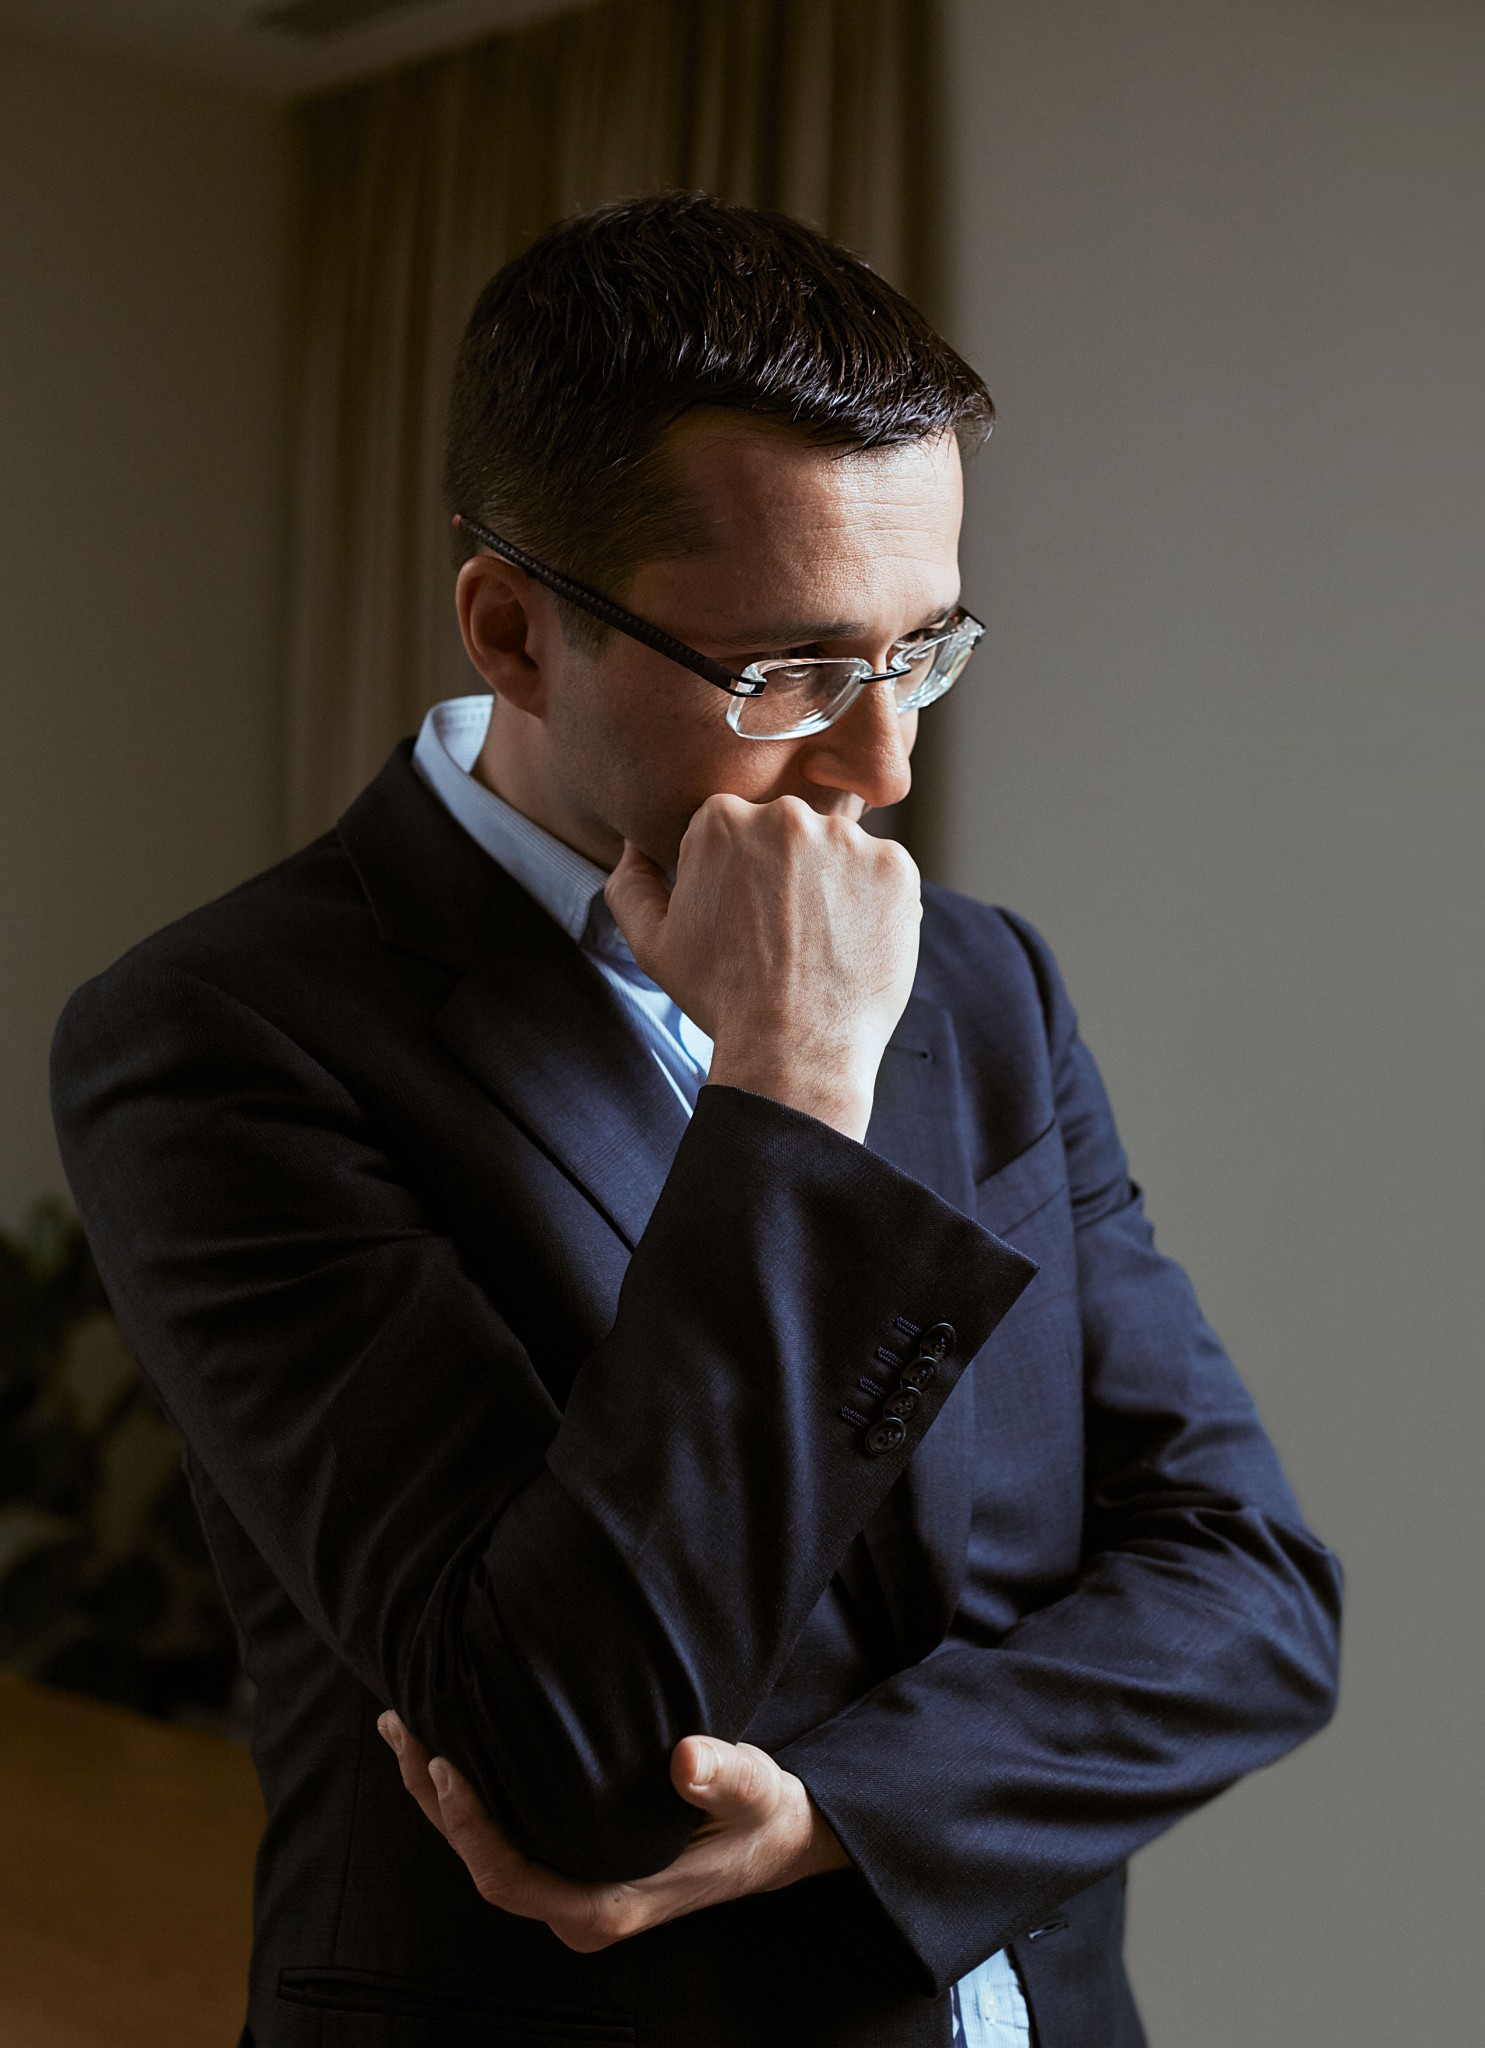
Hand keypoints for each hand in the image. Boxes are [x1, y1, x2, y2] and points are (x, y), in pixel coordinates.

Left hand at [377, 1712, 847, 1951]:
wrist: (775, 1841)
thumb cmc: (759, 1817)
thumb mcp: (754, 1792)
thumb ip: (723, 1777)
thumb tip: (688, 1758)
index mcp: (606, 1903)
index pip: (509, 1876)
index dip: (467, 1826)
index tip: (443, 1763)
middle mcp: (577, 1909)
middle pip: (480, 1863)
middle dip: (432, 1802)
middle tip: (398, 1726)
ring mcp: (571, 1890)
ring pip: (484, 1852)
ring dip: (439, 1797)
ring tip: (402, 1728)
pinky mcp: (571, 1865)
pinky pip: (504, 1839)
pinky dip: (469, 1798)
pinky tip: (451, 1749)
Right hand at [605, 794, 920, 1140]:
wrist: (793, 1049)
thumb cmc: (719, 998)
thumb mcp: (653, 945)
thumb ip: (631, 884)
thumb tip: (634, 845)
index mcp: (721, 819)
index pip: (737, 828)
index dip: (742, 876)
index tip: (747, 918)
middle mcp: (785, 814)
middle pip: (789, 833)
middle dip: (788, 873)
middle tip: (785, 934)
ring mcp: (846, 838)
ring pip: (839, 851)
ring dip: (833, 885)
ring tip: (820, 944)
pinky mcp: (895, 867)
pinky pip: (884, 873)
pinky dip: (874, 903)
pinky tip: (852, 945)